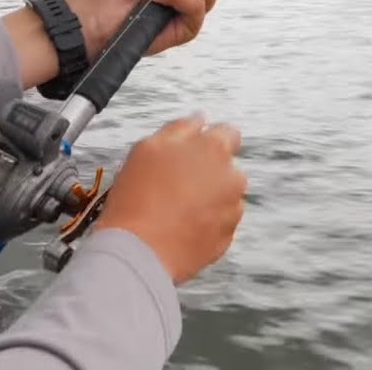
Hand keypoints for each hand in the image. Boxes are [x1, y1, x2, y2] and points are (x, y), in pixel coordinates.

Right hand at [93, 113, 245, 284]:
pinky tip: (179, 227)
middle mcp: (232, 177)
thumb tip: (199, 120)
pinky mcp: (227, 238)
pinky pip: (218, 223)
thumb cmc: (138, 197)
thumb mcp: (148, 148)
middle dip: (206, 172)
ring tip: (173, 209)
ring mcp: (232, 210)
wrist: (138, 251)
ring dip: (206, 198)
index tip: (191, 153)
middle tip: (173, 184)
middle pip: (224, 167)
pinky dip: (205, 223)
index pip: (228, 134)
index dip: (209, 142)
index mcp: (215, 149)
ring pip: (222, 196)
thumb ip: (179, 128)